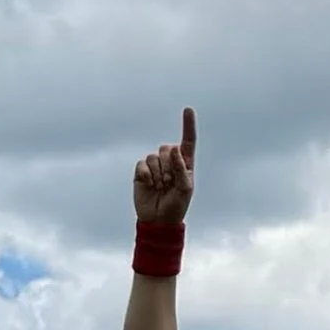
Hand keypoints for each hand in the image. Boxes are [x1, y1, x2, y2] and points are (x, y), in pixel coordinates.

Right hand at [133, 107, 195, 224]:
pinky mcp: (141, 171)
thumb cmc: (176, 205)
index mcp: (185, 163)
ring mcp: (154, 165)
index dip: (187, 125)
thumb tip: (173, 149)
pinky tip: (150, 186)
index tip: (188, 110)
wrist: (158, 219)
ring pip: (154, 157)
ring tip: (160, 187)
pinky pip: (142, 164)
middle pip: (167, 148)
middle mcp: (170, 161)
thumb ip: (181, 168)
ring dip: (158, 174)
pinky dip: (146, 176)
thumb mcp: (185, 188)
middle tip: (169, 183)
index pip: (187, 141)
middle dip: (168, 166)